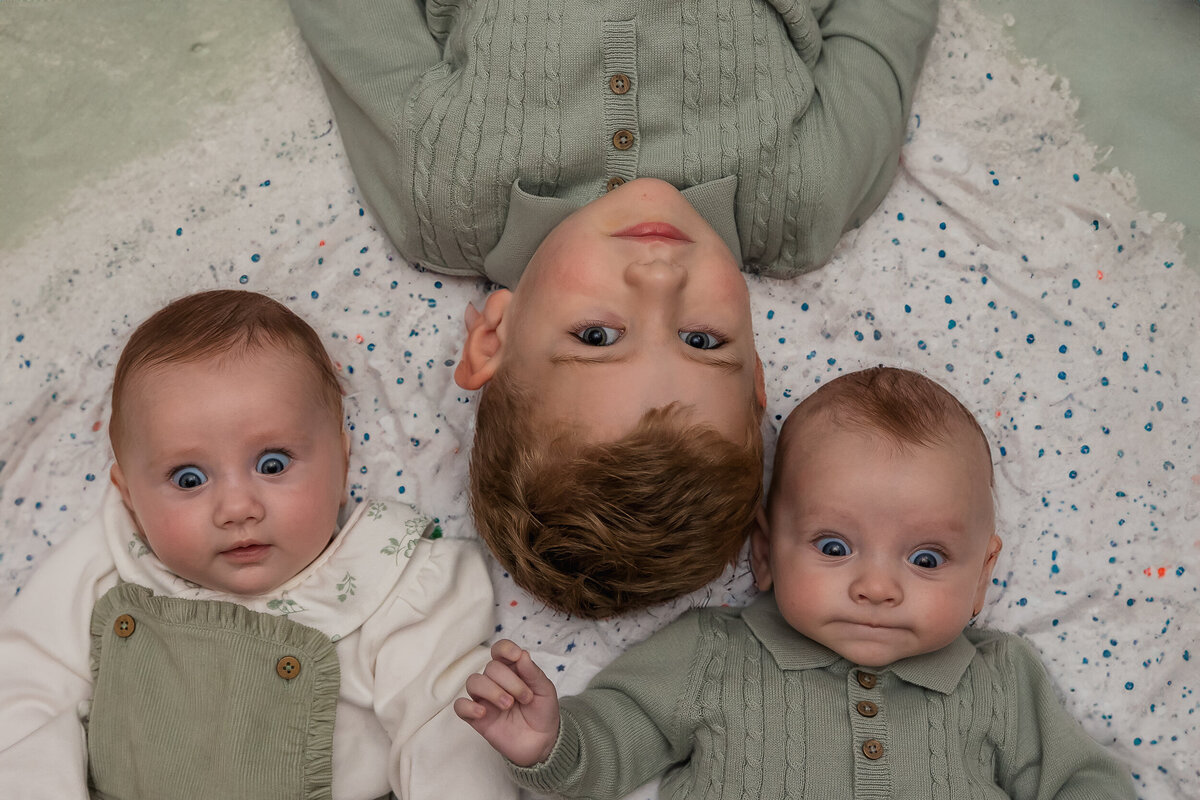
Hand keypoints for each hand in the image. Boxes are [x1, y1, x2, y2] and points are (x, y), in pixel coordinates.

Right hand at [454, 639, 560, 766]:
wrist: (542, 743)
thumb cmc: (542, 712)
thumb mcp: (545, 691)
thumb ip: (533, 673)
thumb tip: (522, 654)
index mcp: (512, 670)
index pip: (499, 650)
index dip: (504, 649)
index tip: (516, 656)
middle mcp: (495, 682)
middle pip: (490, 668)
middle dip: (509, 681)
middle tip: (525, 698)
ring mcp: (485, 699)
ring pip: (473, 682)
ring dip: (491, 691)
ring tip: (508, 705)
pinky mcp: (477, 718)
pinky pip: (460, 706)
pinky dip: (468, 706)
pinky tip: (483, 713)